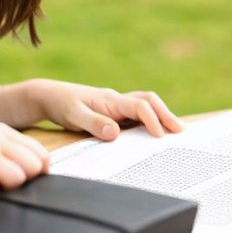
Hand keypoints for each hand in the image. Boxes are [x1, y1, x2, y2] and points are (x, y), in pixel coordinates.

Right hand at [0, 123, 48, 197]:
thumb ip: (1, 158)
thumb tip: (28, 175)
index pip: (37, 149)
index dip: (34, 170)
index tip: (19, 182)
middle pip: (40, 158)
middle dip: (30, 177)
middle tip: (6, 186)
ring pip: (33, 166)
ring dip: (19, 182)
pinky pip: (16, 176)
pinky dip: (8, 187)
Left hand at [31, 79, 185, 139]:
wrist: (50, 96)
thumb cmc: (61, 104)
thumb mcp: (73, 115)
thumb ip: (93, 124)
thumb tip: (115, 133)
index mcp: (110, 100)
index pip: (138, 106)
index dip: (152, 119)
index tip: (160, 136)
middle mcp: (118, 100)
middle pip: (150, 101)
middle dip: (166, 114)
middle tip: (181, 131)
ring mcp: (117, 105)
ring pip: (146, 105)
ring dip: (162, 115)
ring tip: (175, 131)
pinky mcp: (115, 112)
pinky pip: (138, 113)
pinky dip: (151, 120)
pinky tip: (156, 132)